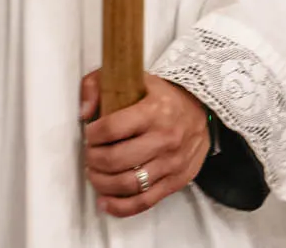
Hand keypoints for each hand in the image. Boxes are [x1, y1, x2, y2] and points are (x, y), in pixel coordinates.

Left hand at [80, 72, 211, 217]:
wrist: (201, 109)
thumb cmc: (163, 97)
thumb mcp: (135, 78)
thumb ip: (99, 84)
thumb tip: (84, 112)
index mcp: (154, 110)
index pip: (112, 128)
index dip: (92, 134)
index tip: (89, 134)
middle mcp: (165, 138)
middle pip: (116, 159)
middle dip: (93, 160)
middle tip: (90, 155)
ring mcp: (172, 162)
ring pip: (128, 184)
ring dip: (102, 183)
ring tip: (95, 174)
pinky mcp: (176, 180)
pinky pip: (144, 201)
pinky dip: (120, 206)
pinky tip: (105, 201)